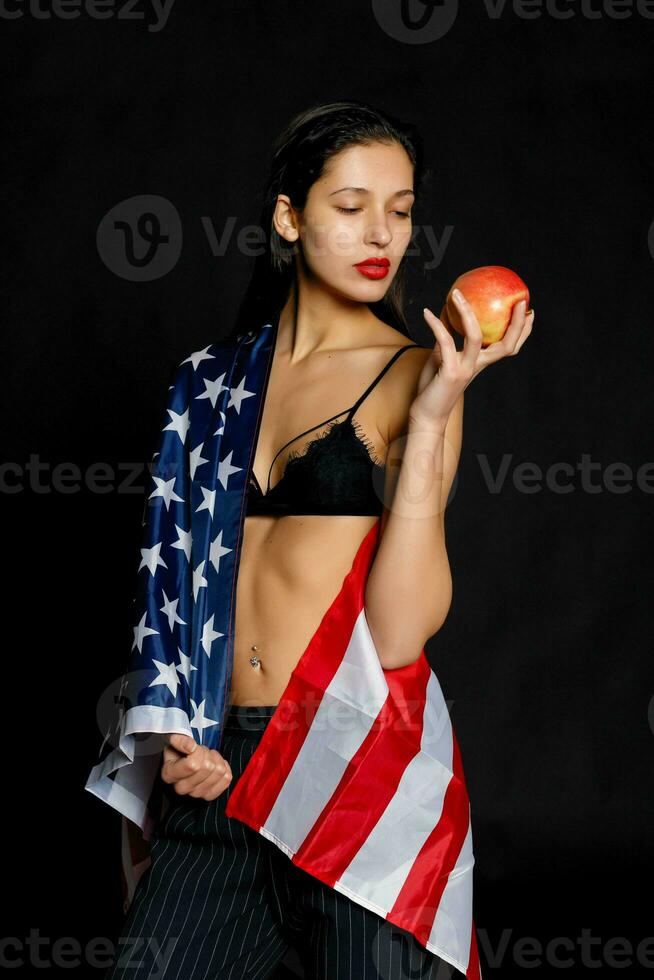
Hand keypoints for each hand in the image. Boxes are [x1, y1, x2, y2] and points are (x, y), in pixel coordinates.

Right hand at [160, 733, 232, 800]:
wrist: (187, 759)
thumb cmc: (180, 751)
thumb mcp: (176, 740)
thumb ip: (181, 740)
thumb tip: (190, 746)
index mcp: (170, 774)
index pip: (192, 765)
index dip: (198, 751)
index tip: (194, 747)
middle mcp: (181, 787)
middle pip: (207, 767)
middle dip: (207, 754)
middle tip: (201, 752)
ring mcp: (196, 793)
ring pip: (219, 772)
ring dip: (216, 760)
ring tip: (207, 758)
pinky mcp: (209, 795)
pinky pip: (226, 778)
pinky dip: (224, 767)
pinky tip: (214, 765)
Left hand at [409, 291, 533, 426]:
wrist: (426, 415)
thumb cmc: (433, 387)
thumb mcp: (442, 357)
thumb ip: (448, 337)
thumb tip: (447, 311)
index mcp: (480, 363)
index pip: (508, 346)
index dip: (522, 330)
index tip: (528, 310)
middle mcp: (477, 366)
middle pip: (506, 345)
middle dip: (517, 323)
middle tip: (520, 300)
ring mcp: (465, 369)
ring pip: (475, 337)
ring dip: (468, 312)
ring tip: (457, 293)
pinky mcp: (449, 372)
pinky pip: (445, 341)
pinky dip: (435, 324)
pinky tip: (426, 312)